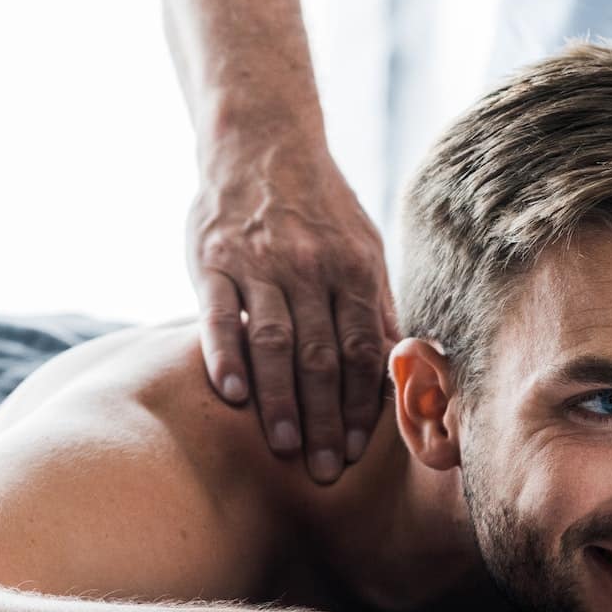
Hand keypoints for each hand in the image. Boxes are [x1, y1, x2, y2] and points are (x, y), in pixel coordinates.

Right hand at [188, 141, 398, 483]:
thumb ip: (375, 306)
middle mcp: (308, 267)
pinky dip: (226, 357)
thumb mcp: (362, 245)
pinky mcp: (211, 261)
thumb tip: (400, 370)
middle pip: (321, 356)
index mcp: (353, 267)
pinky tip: (233, 396)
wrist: (260, 141)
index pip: (361, 350)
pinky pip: (218, 317)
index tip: (358, 451)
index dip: (362, 404)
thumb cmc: (318, 207)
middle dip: (326, 419)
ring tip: (285, 448)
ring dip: (281, 401)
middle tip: (325, 471)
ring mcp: (257, 264)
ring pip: (273, 342)